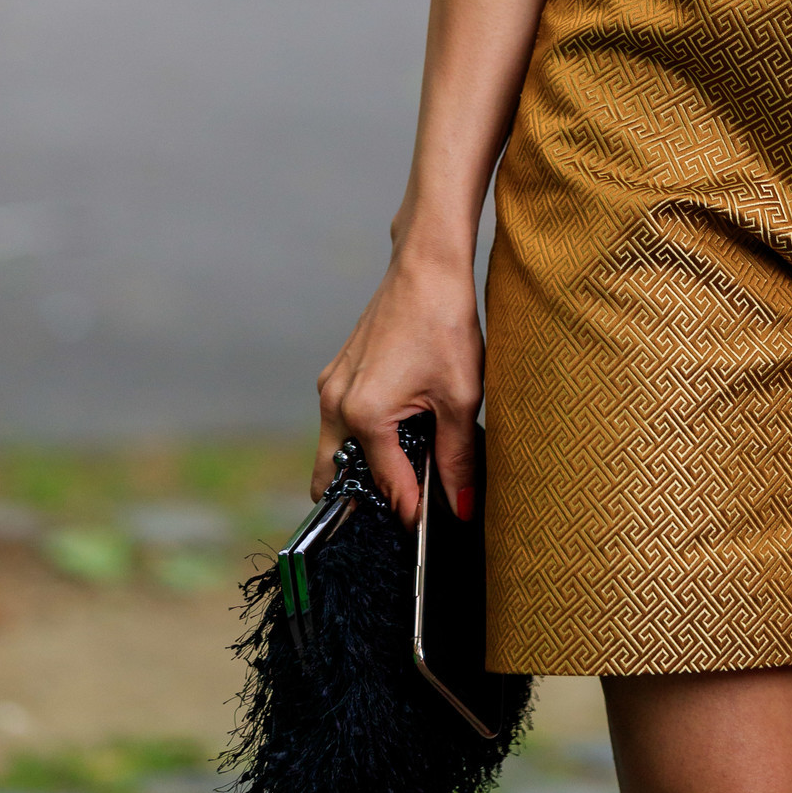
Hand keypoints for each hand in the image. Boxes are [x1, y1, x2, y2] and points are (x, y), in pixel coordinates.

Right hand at [313, 244, 483, 527]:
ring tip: (410, 470)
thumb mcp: (460, 396)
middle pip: (336, 479)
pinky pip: (339, 426)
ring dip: (364, 469)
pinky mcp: (336, 375)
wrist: (427, 265)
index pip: (385, 485)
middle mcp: (335, 404)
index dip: (411, 511)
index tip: (431, 527)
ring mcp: (331, 388)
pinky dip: (362, 441)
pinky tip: (402, 434)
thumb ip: (456, 457)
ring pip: (335, 453)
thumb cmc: (444, 322)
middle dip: (367, 499)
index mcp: (364, 414)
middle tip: (409, 506)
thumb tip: (460, 505)